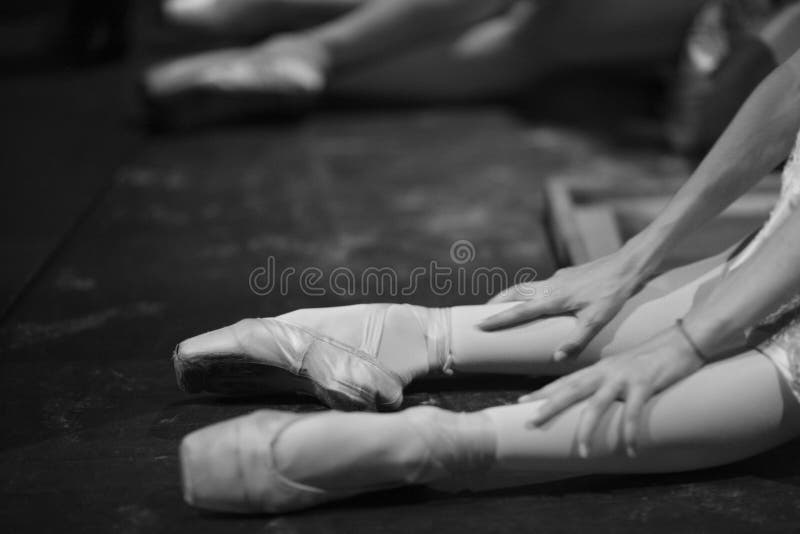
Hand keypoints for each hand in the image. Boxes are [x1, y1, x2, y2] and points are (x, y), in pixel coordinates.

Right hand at [480, 249, 652, 359]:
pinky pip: (539, 285)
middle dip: (496, 303)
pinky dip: (528, 292)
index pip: (519, 312)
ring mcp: (557, 278)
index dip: (498, 319)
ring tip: (502, 306)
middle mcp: (550, 286)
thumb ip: (576, 340)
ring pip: (525, 287)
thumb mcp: (597, 321)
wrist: (627, 266)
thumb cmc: (613, 294)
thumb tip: (557, 358)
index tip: (479, 325)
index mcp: (553, 298)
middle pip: (514, 293)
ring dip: (510, 296)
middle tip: (481, 314)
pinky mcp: (566, 275)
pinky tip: (537, 300)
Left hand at [518, 326, 704, 456]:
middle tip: (531, 421)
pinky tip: (630, 450)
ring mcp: (623, 378)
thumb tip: (591, 400)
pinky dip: (630, 432)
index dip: (543, 392)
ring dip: (589, 429)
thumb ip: (604, 382)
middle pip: (571, 390)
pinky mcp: (644, 385)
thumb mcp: (620, 369)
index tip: (521, 402)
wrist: (680, 342)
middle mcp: (605, 372)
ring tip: (583, 453)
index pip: (564, 381)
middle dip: (550, 406)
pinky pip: (634, 412)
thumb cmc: (649, 360)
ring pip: (598, 404)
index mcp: (597, 369)